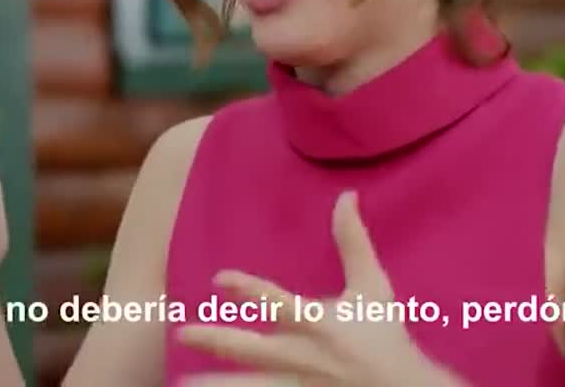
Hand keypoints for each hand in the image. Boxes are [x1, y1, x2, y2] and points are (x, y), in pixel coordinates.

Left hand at [176, 192, 463, 386]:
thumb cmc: (384, 335)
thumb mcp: (373, 287)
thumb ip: (354, 242)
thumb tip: (346, 196)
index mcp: (319, 324)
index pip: (279, 304)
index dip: (249, 290)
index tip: (218, 278)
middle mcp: (303, 357)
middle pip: (251, 350)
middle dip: (216, 341)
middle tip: (182, 333)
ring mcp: (298, 384)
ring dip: (216, 386)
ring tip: (180, 384)